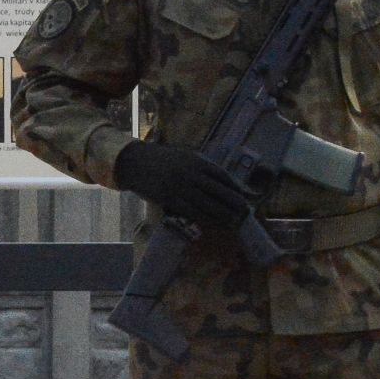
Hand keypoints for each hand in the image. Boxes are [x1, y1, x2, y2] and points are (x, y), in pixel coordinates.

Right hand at [114, 140, 253, 231]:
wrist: (135, 163)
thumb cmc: (161, 160)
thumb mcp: (184, 156)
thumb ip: (201, 166)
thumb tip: (220, 181)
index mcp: (197, 161)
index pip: (222, 176)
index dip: (234, 188)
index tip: (242, 196)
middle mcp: (192, 174)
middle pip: (219, 191)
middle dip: (234, 203)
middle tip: (244, 212)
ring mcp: (181, 187)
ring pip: (208, 204)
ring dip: (223, 214)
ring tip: (232, 221)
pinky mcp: (171, 199)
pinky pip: (192, 211)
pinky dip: (205, 218)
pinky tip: (212, 222)